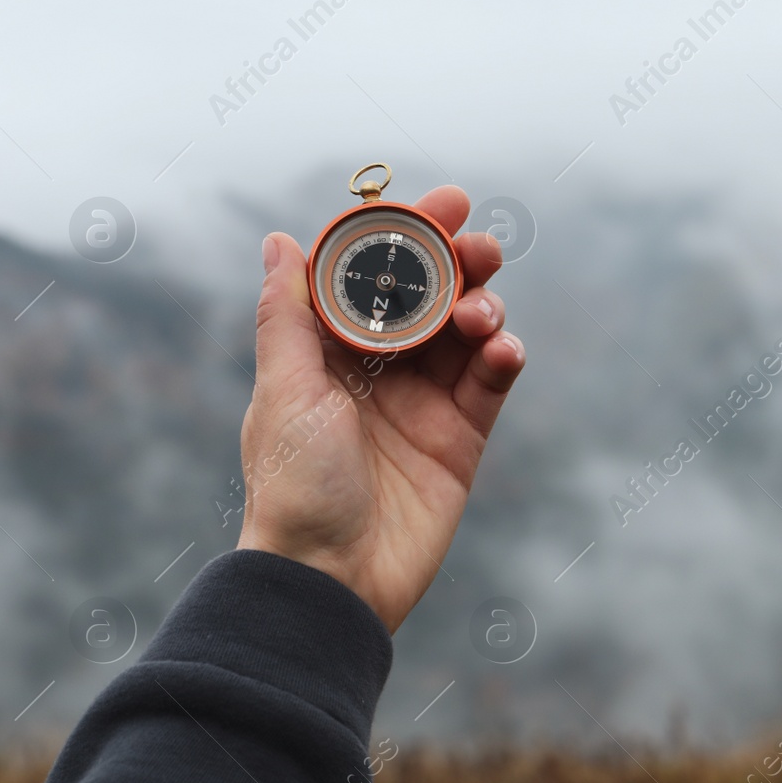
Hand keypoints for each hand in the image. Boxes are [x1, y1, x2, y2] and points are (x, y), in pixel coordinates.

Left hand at [236, 186, 523, 632]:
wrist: (333, 580)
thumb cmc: (294, 488)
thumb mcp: (285, 393)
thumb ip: (289, 316)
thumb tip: (277, 241)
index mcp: (327, 353)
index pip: (371, 276)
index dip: (405, 235)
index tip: (442, 202)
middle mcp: (378, 371)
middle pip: (428, 296)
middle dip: (458, 262)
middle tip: (481, 246)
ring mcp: (423, 403)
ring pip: (465, 330)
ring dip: (482, 306)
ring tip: (482, 315)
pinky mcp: (461, 439)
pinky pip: (491, 383)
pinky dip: (504, 354)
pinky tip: (504, 348)